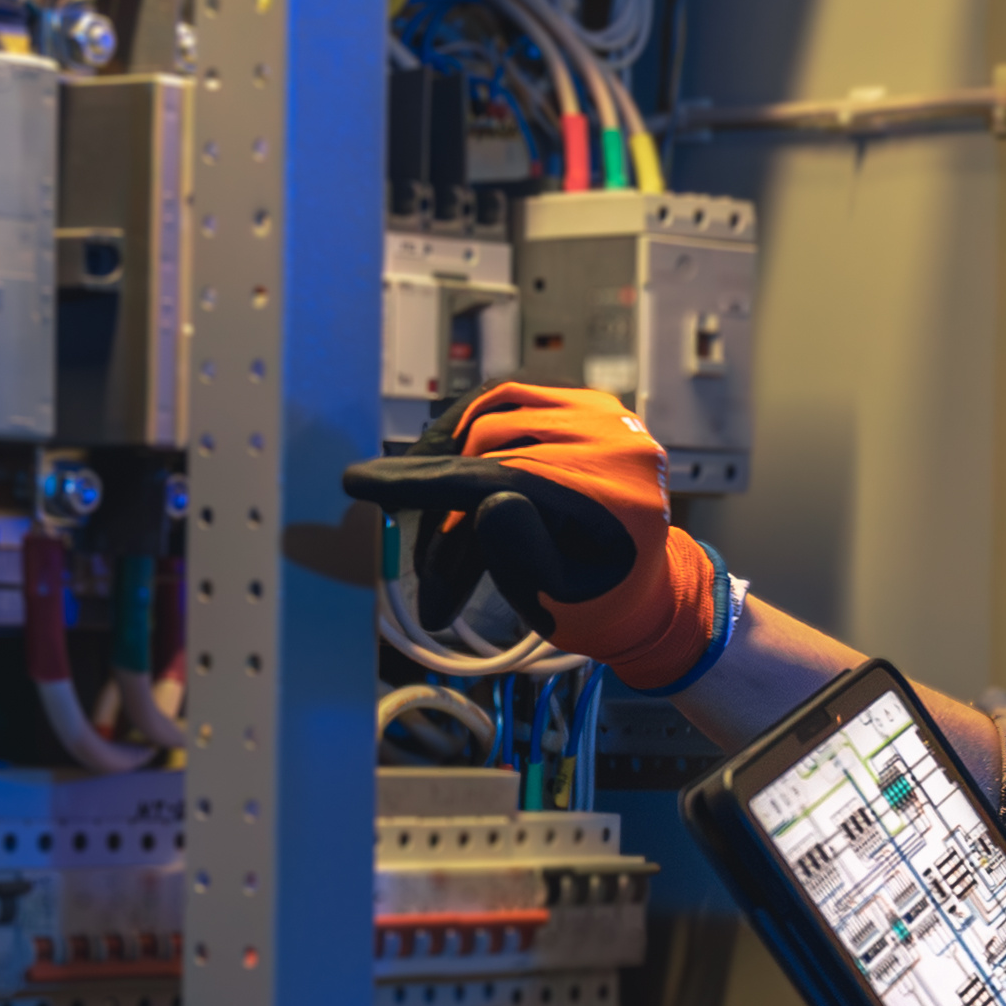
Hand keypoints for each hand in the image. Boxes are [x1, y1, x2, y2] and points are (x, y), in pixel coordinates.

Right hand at [338, 384, 723, 685]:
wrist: (643, 591)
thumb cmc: (600, 605)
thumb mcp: (559, 600)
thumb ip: (523, 554)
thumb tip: (486, 502)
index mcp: (617, 488)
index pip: (503, 475)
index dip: (426, 482)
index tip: (362, 484)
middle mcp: (616, 436)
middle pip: (491, 448)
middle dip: (441, 497)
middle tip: (418, 549)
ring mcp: (603, 414)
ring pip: (492, 415)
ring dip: (446, 455)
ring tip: (425, 502)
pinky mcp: (586, 405)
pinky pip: (509, 400)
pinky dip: (469, 429)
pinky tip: (446, 463)